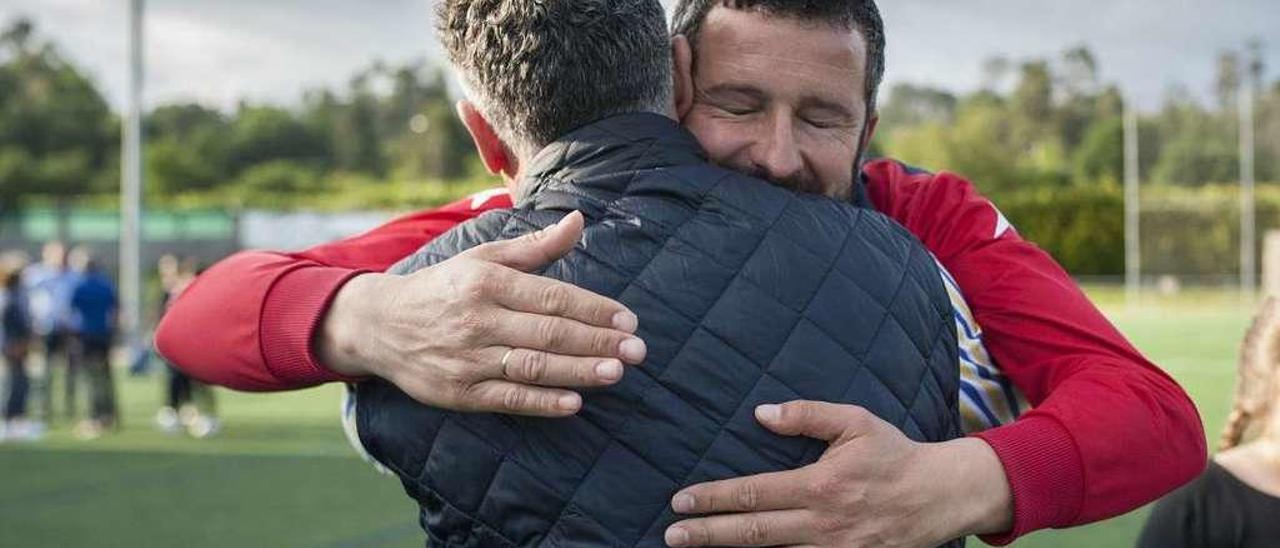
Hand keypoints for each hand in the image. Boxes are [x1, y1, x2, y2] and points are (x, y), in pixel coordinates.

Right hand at [317, 211, 646, 416]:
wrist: (380, 325)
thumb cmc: (444, 287)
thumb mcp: (484, 258)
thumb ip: (536, 247)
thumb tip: (579, 220)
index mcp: (488, 282)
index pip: (552, 296)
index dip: (594, 309)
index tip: (629, 319)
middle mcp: (478, 320)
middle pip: (548, 332)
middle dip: (597, 341)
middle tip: (638, 350)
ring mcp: (468, 359)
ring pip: (532, 367)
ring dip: (577, 371)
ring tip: (616, 371)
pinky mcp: (458, 393)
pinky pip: (506, 399)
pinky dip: (541, 403)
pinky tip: (573, 402)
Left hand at [665, 401, 1012, 546]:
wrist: (942, 496)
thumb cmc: (894, 455)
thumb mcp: (854, 422)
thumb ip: (806, 415)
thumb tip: (760, 413)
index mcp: (820, 486)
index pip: (754, 495)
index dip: (713, 498)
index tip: (681, 500)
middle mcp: (823, 525)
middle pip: (753, 533)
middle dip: (707, 535)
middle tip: (672, 535)